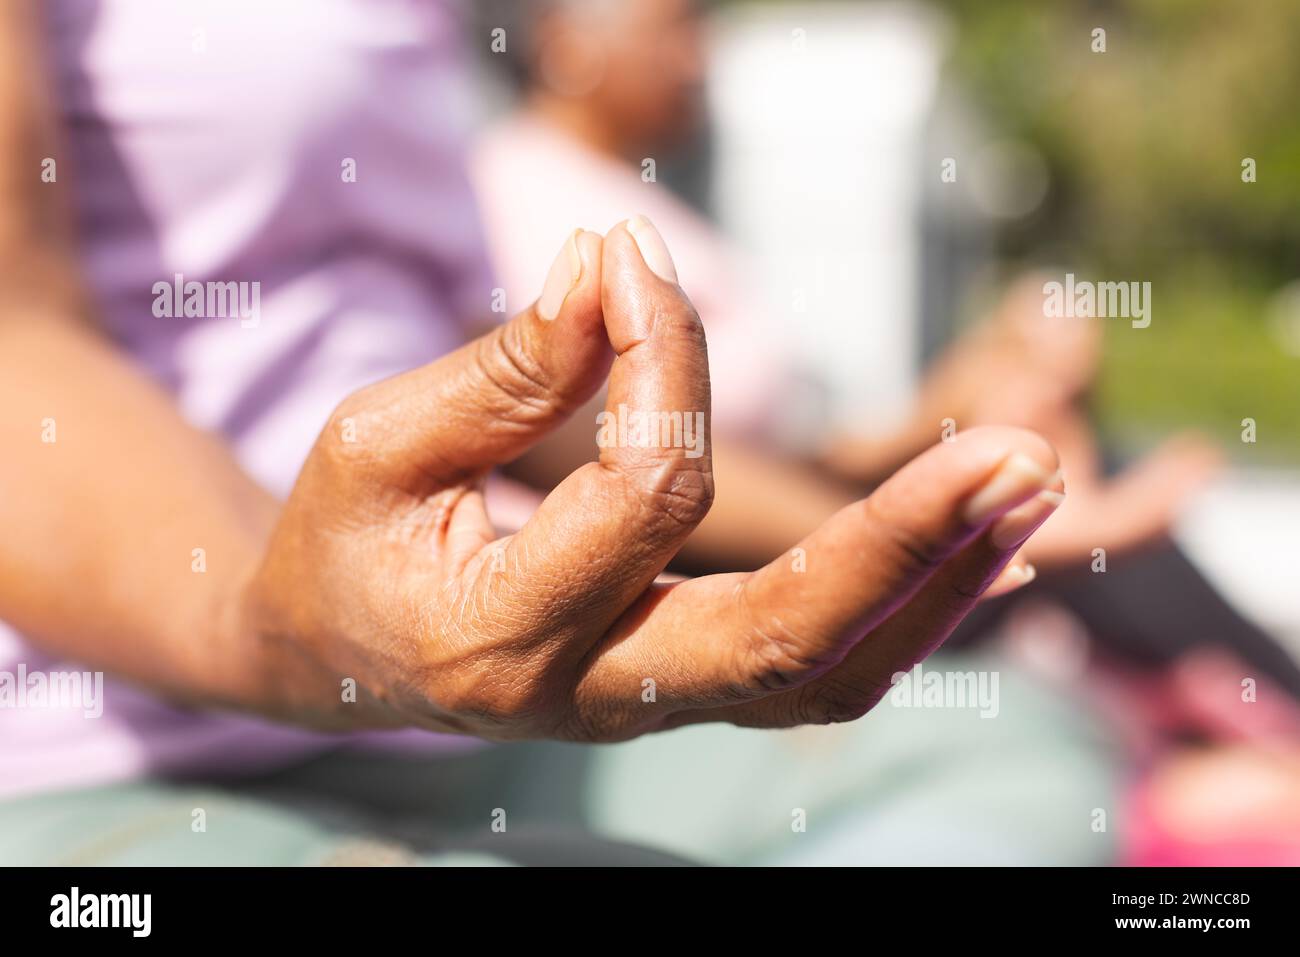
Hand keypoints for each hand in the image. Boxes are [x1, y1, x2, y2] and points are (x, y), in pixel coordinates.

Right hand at [243, 219, 1063, 740]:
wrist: (337, 655)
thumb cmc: (348, 542)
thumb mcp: (379, 440)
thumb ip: (506, 368)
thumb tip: (623, 272)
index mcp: (499, 636)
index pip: (648, 490)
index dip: (665, 360)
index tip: (635, 263)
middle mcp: (592, 698)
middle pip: (790, 642)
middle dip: (909, 543)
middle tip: (1017, 455)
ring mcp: (652, 708)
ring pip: (831, 676)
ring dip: (940, 584)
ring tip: (1031, 490)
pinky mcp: (687, 691)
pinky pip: (821, 668)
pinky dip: (909, 606)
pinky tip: (977, 542)